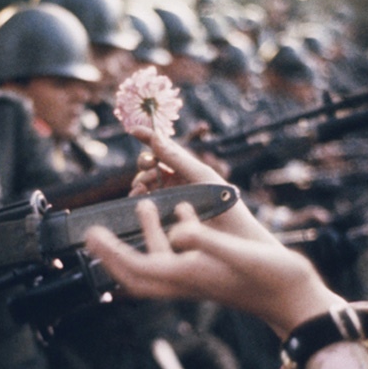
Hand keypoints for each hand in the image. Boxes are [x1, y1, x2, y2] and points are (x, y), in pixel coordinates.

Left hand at [86, 198, 342, 337]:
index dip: (111, 252)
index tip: (91, 234)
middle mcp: (187, 280)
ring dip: (145, 236)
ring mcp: (200, 279)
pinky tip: (183, 211)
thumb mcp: (238, 252)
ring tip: (143, 205)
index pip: (136, 268)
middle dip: (114, 255)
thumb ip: (205, 240)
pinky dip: (172, 237)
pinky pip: (180, 257)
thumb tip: (176, 229)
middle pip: (138, 274)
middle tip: (96, 234)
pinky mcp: (213, 274)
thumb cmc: (272, 277)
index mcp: (187, 276)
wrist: (297, 300)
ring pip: (160, 262)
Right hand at [130, 126, 274, 243]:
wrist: (234, 237)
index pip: (163, 149)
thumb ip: (177, 158)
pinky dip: (139, 197)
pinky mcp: (164, 217)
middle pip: (150, 166)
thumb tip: (155, 137)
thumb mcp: (201, 176)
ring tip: (142, 188)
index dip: (148, 137)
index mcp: (186, 168)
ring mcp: (169, 198)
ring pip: (145, 184)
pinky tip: (139, 197)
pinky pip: (146, 203)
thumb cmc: (225, 203)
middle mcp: (176, 181)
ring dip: (140, 181)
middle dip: (145, 163)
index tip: (133, 130)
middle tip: (148, 166)